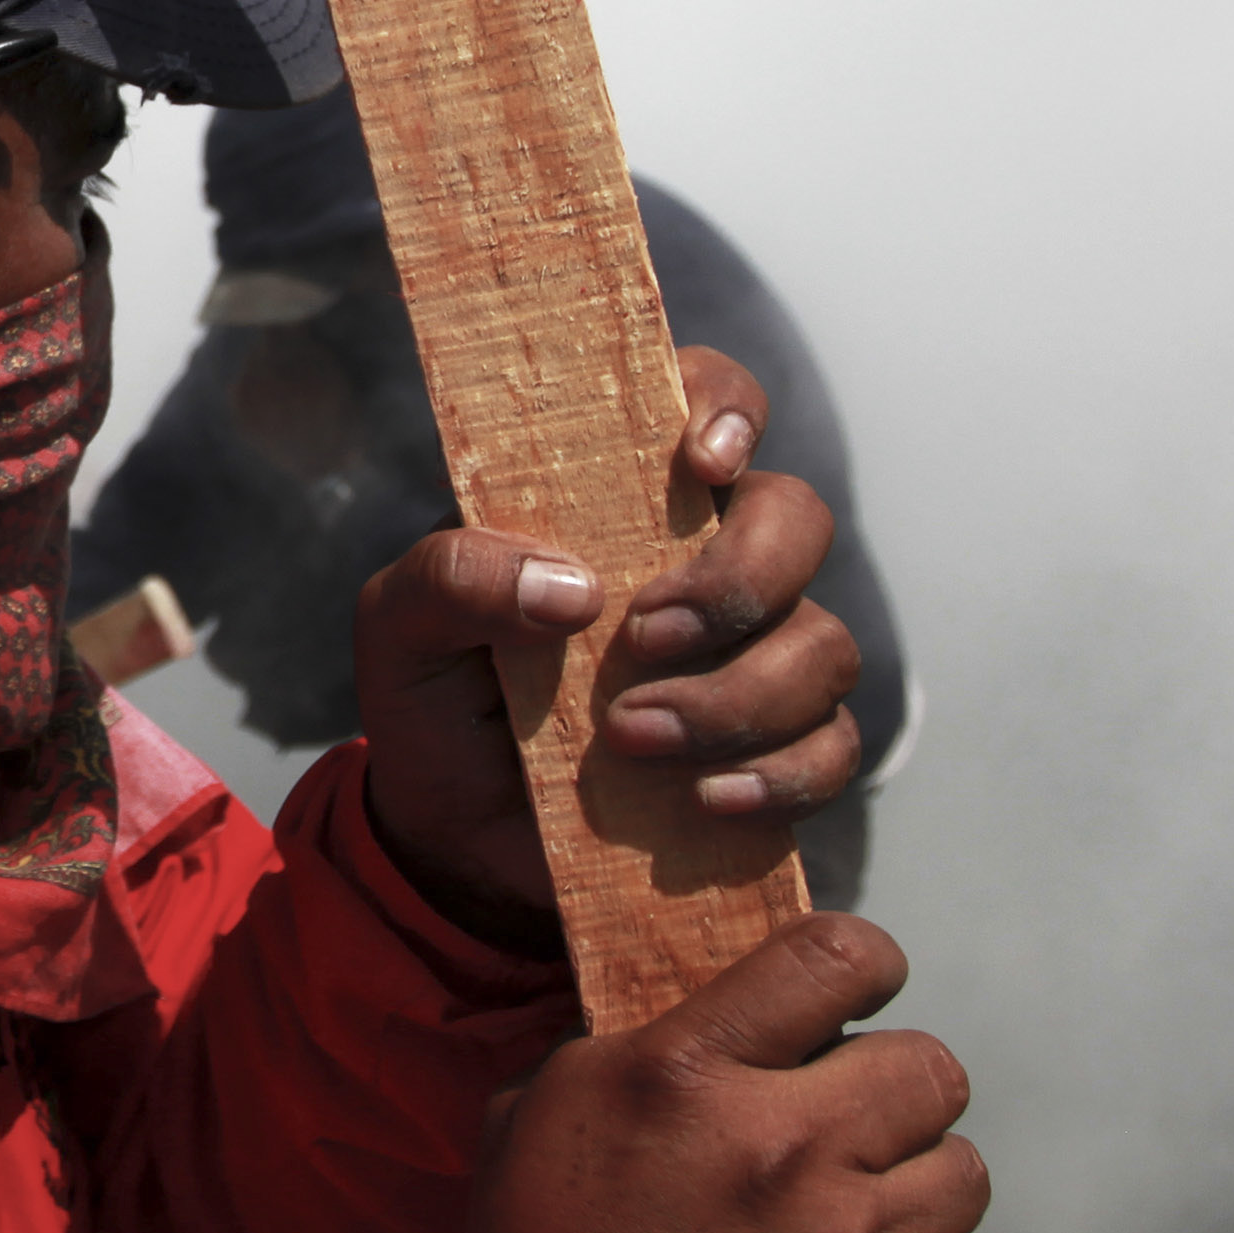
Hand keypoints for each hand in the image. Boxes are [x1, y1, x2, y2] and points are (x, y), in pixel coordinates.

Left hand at [350, 348, 860, 946]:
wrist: (452, 832)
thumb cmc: (435, 697)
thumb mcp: (399, 629)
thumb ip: (450, 578)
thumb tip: (570, 589)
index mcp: (622, 498)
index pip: (710, 400)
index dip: (727, 408)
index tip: (699, 464)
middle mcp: (707, 560)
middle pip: (798, 519)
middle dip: (739, 580)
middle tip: (642, 638)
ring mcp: (755, 654)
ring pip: (824, 643)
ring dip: (739, 696)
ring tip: (629, 739)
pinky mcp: (776, 749)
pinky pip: (834, 747)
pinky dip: (781, 774)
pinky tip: (705, 800)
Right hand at [465, 913, 989, 1232]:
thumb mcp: (544, 1115)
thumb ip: (635, 1050)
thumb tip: (711, 1024)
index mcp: (691, 1074)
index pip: (834, 958)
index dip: (864, 961)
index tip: (857, 987)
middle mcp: (787, 1144)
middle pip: (929, 1067)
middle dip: (896, 1085)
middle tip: (851, 1119)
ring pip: (963, 1169)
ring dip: (919, 1180)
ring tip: (864, 1207)